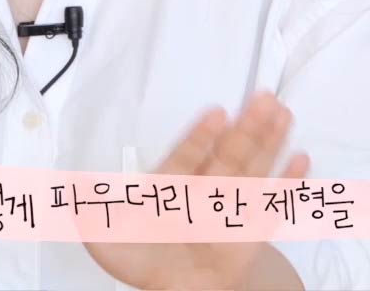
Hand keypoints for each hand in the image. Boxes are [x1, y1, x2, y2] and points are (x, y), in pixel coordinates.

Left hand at [83, 91, 310, 290]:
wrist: (180, 287)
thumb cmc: (144, 259)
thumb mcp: (109, 240)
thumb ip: (93, 213)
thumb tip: (67, 187)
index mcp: (173, 186)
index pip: (188, 158)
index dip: (201, 138)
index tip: (216, 113)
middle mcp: (205, 189)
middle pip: (228, 155)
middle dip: (246, 128)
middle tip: (261, 97)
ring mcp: (231, 206)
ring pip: (253, 169)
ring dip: (269, 141)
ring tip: (282, 112)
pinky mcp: (253, 228)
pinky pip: (274, 204)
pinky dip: (288, 184)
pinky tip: (302, 158)